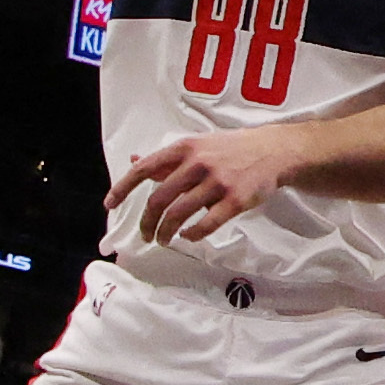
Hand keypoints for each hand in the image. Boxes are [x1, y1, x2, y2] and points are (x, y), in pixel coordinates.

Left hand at [107, 129, 298, 244]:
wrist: (274, 151)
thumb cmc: (232, 149)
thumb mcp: (197, 145)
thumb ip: (167, 158)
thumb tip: (134, 160)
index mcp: (183, 149)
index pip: (143, 169)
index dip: (122, 189)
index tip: (109, 205)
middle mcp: (197, 164)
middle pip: (159, 200)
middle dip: (147, 222)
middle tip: (146, 235)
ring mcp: (216, 182)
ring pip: (179, 214)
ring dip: (166, 232)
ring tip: (164, 240)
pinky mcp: (235, 200)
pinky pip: (207, 223)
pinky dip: (193, 234)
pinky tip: (189, 236)